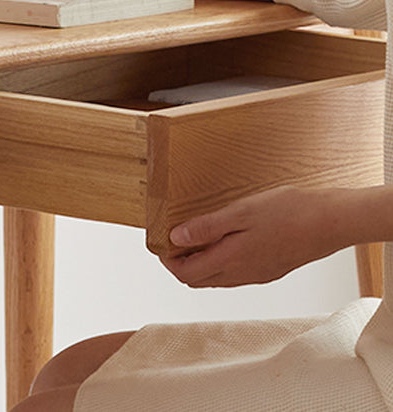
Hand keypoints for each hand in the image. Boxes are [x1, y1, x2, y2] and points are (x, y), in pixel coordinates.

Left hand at [161, 186, 354, 287]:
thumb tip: (175, 238)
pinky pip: (235, 274)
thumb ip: (206, 228)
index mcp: (231, 261)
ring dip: (200, 263)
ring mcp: (258, 274)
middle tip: (173, 240)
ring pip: (217, 278)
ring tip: (194, 236)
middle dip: (180, 263)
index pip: (187, 274)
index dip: (168, 261)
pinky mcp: (271, 269)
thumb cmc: (287, 211)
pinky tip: (223, 240)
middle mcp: (242, 274)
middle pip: (199, 280)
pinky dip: (219, 262)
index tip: (160, 243)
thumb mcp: (240, 213)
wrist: (331, 221)